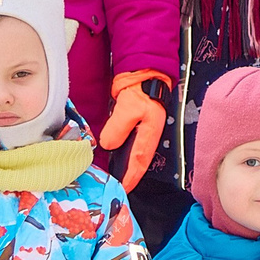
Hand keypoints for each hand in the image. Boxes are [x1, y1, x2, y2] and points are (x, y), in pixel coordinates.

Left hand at [99, 70, 171, 189]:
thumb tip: (108, 145)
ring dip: (126, 166)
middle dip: (129, 176)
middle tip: (118, 188)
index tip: (123, 189)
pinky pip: (129, 144)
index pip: (140, 161)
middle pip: (139, 161)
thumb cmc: (139, 87)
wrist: (144, 70)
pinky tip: (114, 157)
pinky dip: (122, 153)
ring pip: (134, 153)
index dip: (132, 177)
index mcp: (150, 132)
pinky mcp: (135, 123)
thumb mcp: (128, 106)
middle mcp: (148, 134)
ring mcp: (142, 129)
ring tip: (115, 177)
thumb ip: (118, 127)